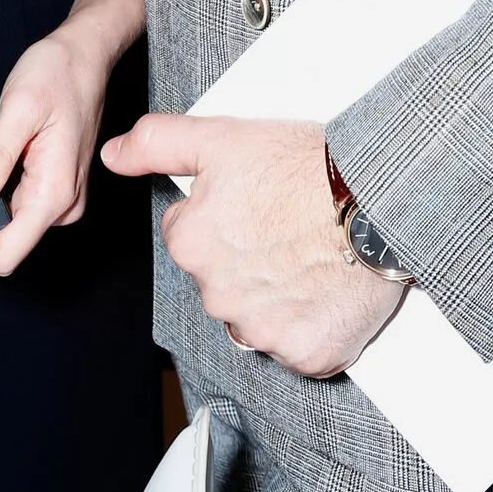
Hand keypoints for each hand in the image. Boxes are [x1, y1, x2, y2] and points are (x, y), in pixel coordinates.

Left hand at [0, 18, 116, 276]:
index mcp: (55, 193)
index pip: (6, 253)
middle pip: (6, 244)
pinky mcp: (52, 183)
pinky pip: (16, 207)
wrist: (86, 52)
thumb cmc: (60, 73)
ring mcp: (59, 195)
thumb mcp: (21, 109)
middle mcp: (61, 203)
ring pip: (9, 228)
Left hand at [101, 116, 402, 376]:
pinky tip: (328, 286)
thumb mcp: (222, 137)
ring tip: (313, 251)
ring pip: (258, 315)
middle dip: (247, 256)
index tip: (256, 201)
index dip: (223, 214)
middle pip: (222, 279)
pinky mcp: (307, 355)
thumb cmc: (307, 167)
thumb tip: (113, 156)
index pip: (190, 235)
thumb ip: (157, 144)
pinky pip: (298, 346)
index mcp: (192, 244)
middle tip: (288, 224)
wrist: (379, 199)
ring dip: (277, 292)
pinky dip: (311, 323)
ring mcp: (264, 331)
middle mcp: (219, 296)